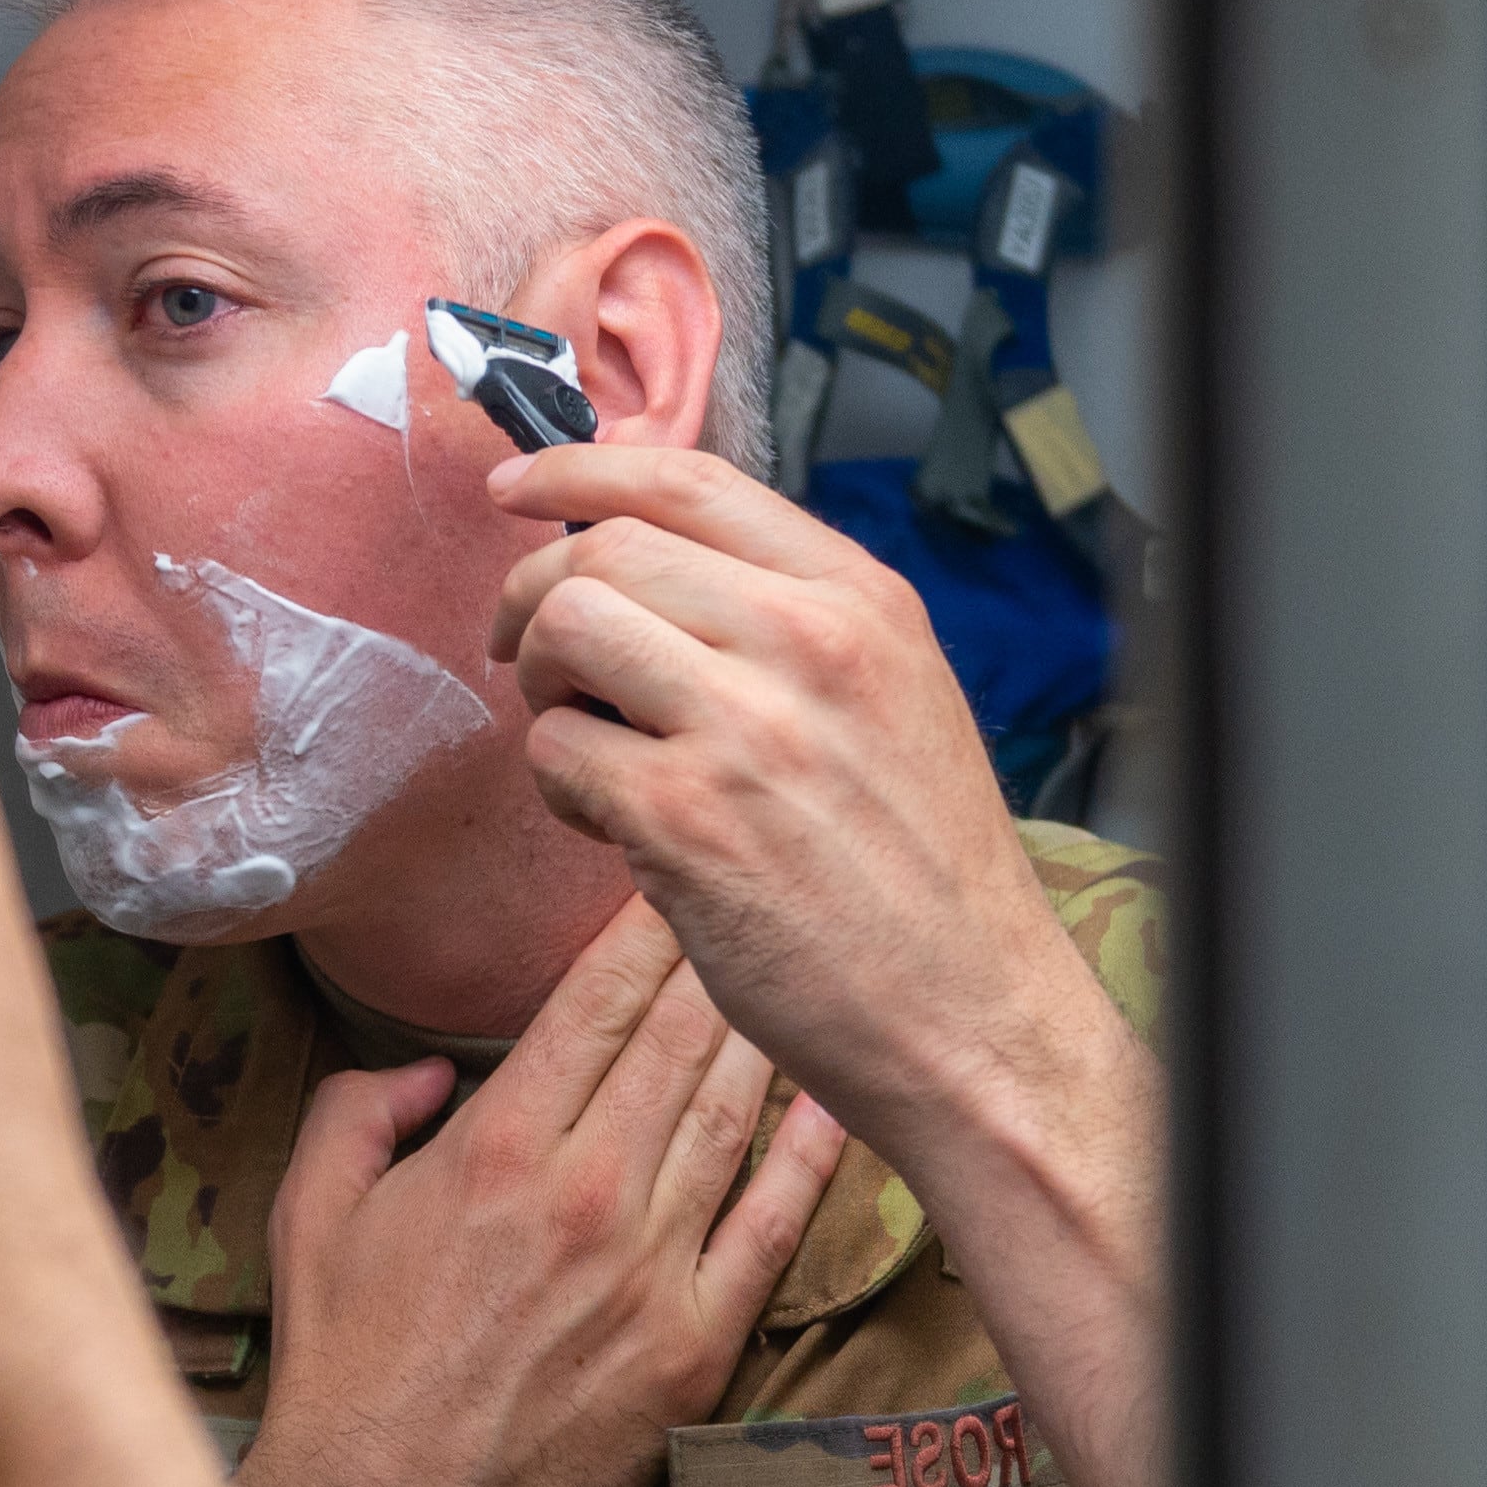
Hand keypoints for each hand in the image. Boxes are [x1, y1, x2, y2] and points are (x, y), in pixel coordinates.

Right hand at [237, 900, 844, 1486]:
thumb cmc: (343, 1364)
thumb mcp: (312, 1211)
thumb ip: (361, 1109)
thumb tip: (431, 1068)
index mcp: (497, 1149)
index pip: (595, 1004)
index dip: (639, 930)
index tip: (667, 876)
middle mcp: (589, 1193)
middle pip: (680, 1042)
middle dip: (717, 960)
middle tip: (753, 898)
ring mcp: (653, 1272)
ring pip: (734, 1119)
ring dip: (768, 1039)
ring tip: (799, 976)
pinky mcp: (695, 1346)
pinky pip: (771, 1231)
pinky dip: (811, 1160)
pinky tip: (835, 1104)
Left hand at [482, 443, 1167, 1486]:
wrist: (971, 1016)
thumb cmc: (921, 873)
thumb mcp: (893, 700)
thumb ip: (788, 623)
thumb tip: (643, 567)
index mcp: (862, 601)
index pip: (689, 479)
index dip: (578, 469)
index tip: (515, 490)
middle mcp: (808, 642)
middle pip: (603, 551)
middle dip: (533, 597)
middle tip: (527, 659)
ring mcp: (745, 727)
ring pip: (564, 633)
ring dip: (539, 686)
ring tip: (579, 745)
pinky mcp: (685, 819)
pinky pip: (556, 753)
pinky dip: (557, 785)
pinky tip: (606, 824)